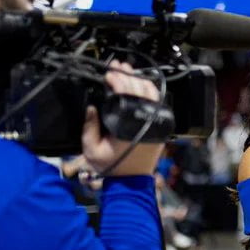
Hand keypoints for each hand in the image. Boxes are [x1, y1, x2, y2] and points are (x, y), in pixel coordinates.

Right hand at [83, 60, 165, 176]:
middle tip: (118, 67)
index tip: (109, 74)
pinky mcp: (160, 126)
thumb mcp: (91, 149)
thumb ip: (89, 126)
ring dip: (140, 80)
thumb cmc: (113, 168)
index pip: (126, 95)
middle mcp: (146, 122)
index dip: (117, 81)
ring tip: (128, 72)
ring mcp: (156, 123)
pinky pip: (157, 103)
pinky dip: (149, 91)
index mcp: (129, 126)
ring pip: (152, 93)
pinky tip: (140, 85)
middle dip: (128, 75)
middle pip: (140, 90)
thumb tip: (91, 106)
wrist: (131, 182)